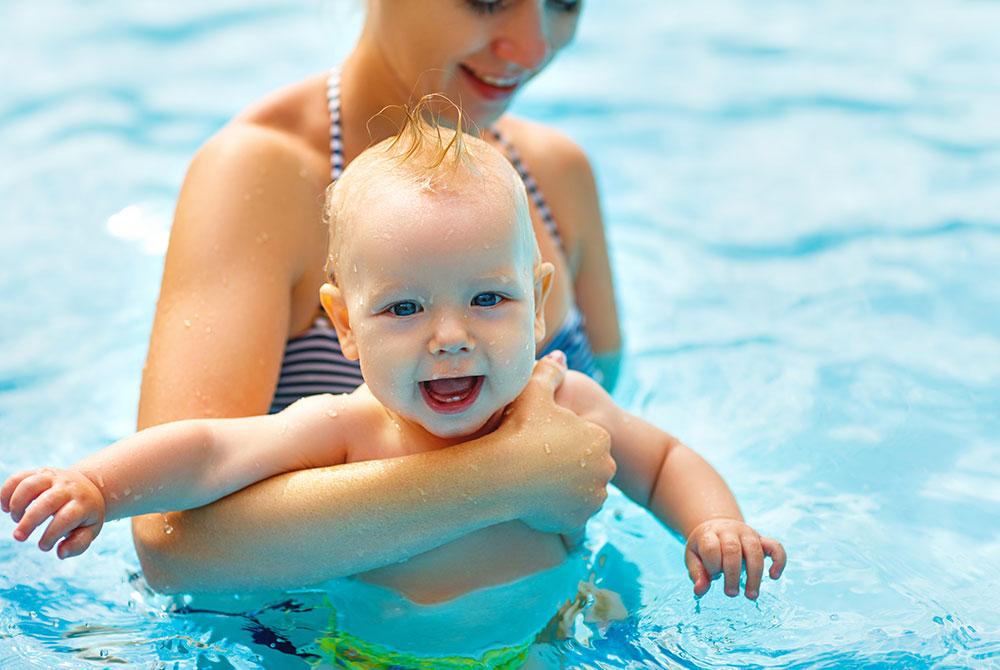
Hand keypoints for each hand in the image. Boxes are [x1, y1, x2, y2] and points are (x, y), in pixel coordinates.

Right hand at [0, 468, 105, 557]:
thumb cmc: (85, 514)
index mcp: (83, 503)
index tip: (44, 546)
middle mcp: (68, 488)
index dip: (51, 534)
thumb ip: (78, 544)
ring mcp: (54, 478)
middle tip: (19, 537)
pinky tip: (6, 507)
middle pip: (47, 501)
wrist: (90, 487)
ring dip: (17, 504)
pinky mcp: (40, 473)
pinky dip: (7, 491)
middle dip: (29, 521)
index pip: (66, 517)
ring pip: (30, 485)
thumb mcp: (90, 529)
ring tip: (16, 519)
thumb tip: (60, 553)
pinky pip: (20, 477)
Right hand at [500, 351, 615, 534]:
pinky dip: (561, 514)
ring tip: (539, 484)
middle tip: (541, 463)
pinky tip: (540, 504)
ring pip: (583, 493)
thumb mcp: (534, 392)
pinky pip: (572, 518)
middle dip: (571, 466)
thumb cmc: (519, 429)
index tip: (544, 440)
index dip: (565, 439)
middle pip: (588, 467)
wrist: (504, 474)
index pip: (587, 439)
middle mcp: (604, 469)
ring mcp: (593, 499)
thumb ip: (550, 371)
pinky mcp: (579, 522)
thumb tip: (559, 354)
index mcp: (600, 438)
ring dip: (568, 491)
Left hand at [684, 517, 785, 599]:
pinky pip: (776, 546)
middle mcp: (729, 530)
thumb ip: (696, 573)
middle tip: (731, 593)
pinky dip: (779, 560)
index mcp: (709, 533)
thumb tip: (699, 591)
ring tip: (751, 595)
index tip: (712, 577)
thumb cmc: (704, 547)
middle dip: (732, 575)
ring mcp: (747, 533)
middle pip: (732, 549)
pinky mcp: (762, 539)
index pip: (711, 548)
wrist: (717, 526)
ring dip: (754, 575)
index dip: (712, 566)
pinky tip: (774, 576)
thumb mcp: (693, 557)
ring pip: (754, 550)